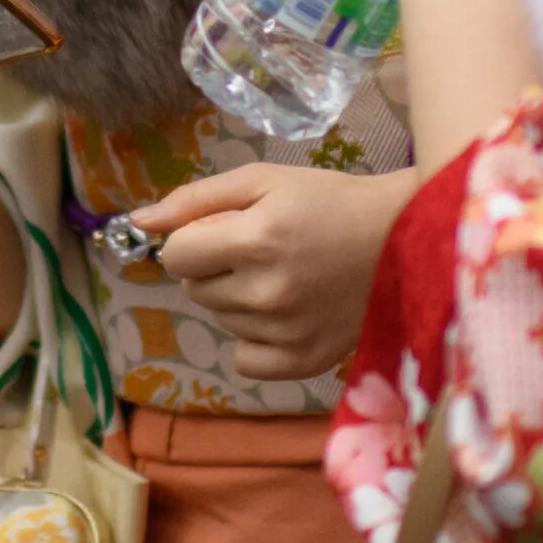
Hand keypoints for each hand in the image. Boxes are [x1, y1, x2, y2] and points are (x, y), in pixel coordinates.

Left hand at [129, 164, 415, 383]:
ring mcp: (285, 333)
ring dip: (237, 298)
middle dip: (215, 267)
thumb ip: (195, 200)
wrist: (404, 241)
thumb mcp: (264, 180)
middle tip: (264, 250)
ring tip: (285, 276)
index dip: (195, 239)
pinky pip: (244, 361)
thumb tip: (138, 222)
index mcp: (255, 240)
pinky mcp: (304, 362)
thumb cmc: (329, 201)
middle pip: (194, 289)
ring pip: (220, 319)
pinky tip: (286, 313)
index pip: (176, 255)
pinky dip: (254, 341)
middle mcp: (266, 293)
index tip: (229, 230)